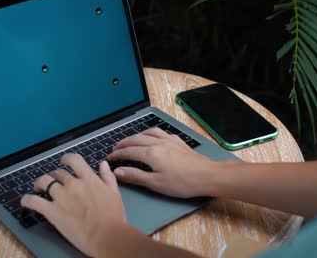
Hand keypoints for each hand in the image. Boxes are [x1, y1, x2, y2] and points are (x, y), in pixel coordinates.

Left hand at [21, 154, 125, 256]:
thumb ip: (107, 177)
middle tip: (54, 181)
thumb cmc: (114, 218)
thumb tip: (103, 165)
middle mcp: (73, 185)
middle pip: (58, 173)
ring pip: (44, 182)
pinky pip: (34, 202)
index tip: (63, 161)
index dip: (66, 159)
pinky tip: (25, 201)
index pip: (74, 161)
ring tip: (38, 186)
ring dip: (39, 183)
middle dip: (55, 176)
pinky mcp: (52, 211)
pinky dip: (27, 200)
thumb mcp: (114, 193)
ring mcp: (61, 197)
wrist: (107, 236)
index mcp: (89, 179)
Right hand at [107, 127, 221, 197]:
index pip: (128, 151)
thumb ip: (135, 176)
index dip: (117, 155)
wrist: (207, 175)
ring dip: (137, 135)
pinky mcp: (179, 142)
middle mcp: (158, 143)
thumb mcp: (155, 183)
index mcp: (151, 153)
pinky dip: (152, 133)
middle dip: (123, 143)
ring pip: (148, 132)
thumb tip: (117, 172)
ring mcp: (170, 141)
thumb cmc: (183, 182)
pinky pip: (162, 132)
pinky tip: (154, 137)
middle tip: (115, 148)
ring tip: (131, 140)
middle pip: (136, 139)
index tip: (109, 158)